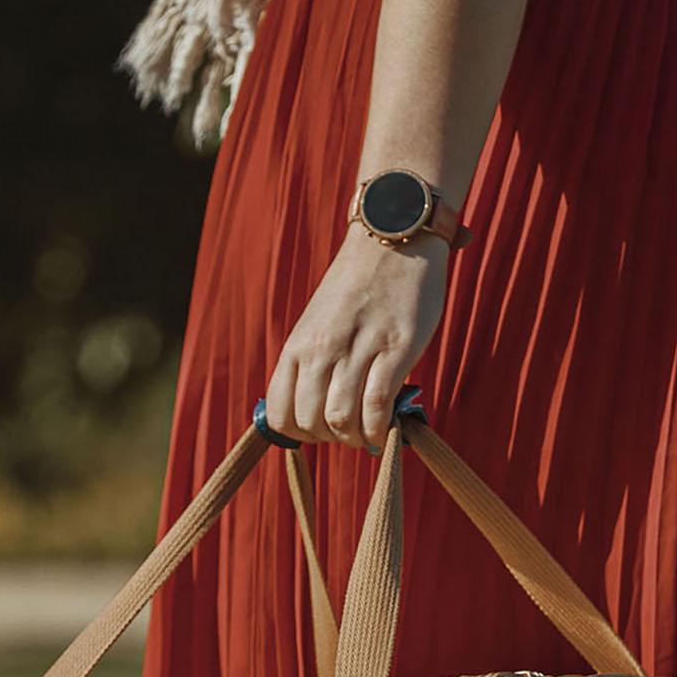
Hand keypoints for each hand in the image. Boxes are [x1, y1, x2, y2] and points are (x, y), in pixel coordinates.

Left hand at [268, 227, 448, 450]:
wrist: (393, 236)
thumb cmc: (358, 287)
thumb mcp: (318, 322)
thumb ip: (310, 362)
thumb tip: (311, 409)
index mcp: (298, 344)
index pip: (279, 414)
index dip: (298, 435)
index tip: (320, 430)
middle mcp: (321, 348)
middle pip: (310, 423)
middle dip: (330, 439)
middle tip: (350, 430)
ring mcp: (359, 348)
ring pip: (341, 420)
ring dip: (356, 438)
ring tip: (370, 430)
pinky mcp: (397, 347)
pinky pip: (377, 406)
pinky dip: (380, 428)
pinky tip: (387, 426)